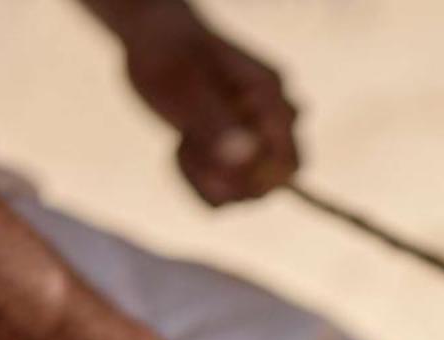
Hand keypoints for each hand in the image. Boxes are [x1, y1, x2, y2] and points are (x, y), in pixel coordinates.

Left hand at [113, 3, 298, 204]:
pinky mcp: (239, 156)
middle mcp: (274, 123)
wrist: (156, 41)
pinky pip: (227, 195)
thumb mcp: (184, 86)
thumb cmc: (169, 54)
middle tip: (187, 140)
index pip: (287, 164)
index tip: (203, 147)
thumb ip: (217, 123)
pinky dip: (199, 182)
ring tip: (183, 139)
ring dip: (206, 177)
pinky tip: (183, 150)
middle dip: (223, 175)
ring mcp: (259, 141)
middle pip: (271, 183)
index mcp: (272, 99)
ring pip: (245, 193)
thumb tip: (246, 158)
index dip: (249, 175)